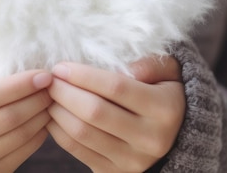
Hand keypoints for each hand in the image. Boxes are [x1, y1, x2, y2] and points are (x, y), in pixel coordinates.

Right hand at [0, 51, 52, 171]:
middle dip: (35, 100)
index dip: (18, 86)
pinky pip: (20, 155)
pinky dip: (38, 135)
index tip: (43, 74)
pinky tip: (43, 117)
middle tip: (53, 84)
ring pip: (16, 138)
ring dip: (40, 116)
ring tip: (51, 98)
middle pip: (5, 120)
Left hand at [46, 56, 184, 172]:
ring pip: (83, 133)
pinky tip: (53, 114)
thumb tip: (127, 68)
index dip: (84, 76)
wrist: (177, 138)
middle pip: (95, 112)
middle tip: (49, 79)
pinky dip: (59, 131)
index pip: (116, 88)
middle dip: (65, 92)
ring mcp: (132, 160)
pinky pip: (78, 151)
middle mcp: (150, 139)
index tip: (61, 66)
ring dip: (58, 111)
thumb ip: (151, 64)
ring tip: (49, 95)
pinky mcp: (114, 172)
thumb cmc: (165, 94)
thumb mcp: (170, 73)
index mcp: (165, 109)